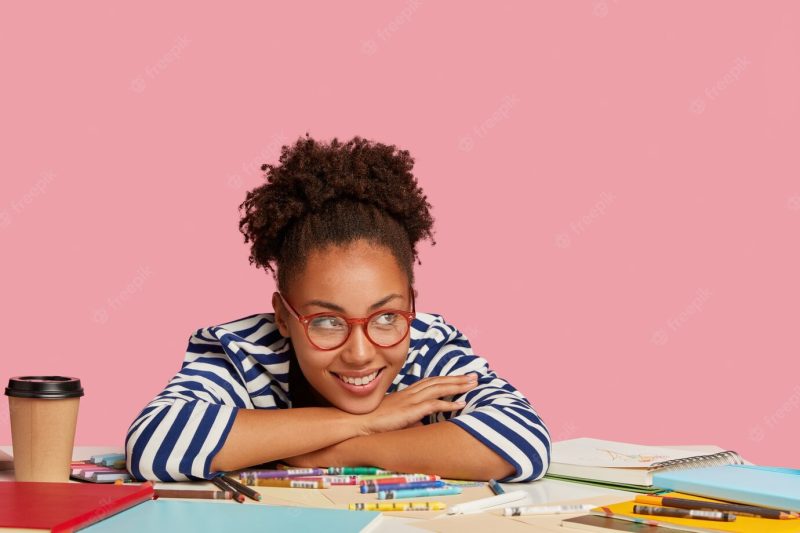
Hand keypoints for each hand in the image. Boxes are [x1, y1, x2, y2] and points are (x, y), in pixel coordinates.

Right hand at [358, 374, 477, 435]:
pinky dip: (449, 404)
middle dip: (458, 378)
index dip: (446, 379)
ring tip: (473, 384)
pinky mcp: (410, 410)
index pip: (431, 382)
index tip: (460, 377)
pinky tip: (461, 404)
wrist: (358, 422)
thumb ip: (410, 418)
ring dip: (458, 386)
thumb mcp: (395, 417)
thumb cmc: (373, 421)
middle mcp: (411, 393)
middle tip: (475, 376)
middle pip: (438, 381)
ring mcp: (410, 400)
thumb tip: (421, 424)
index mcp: (407, 393)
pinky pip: (434, 404)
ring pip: (439, 388)